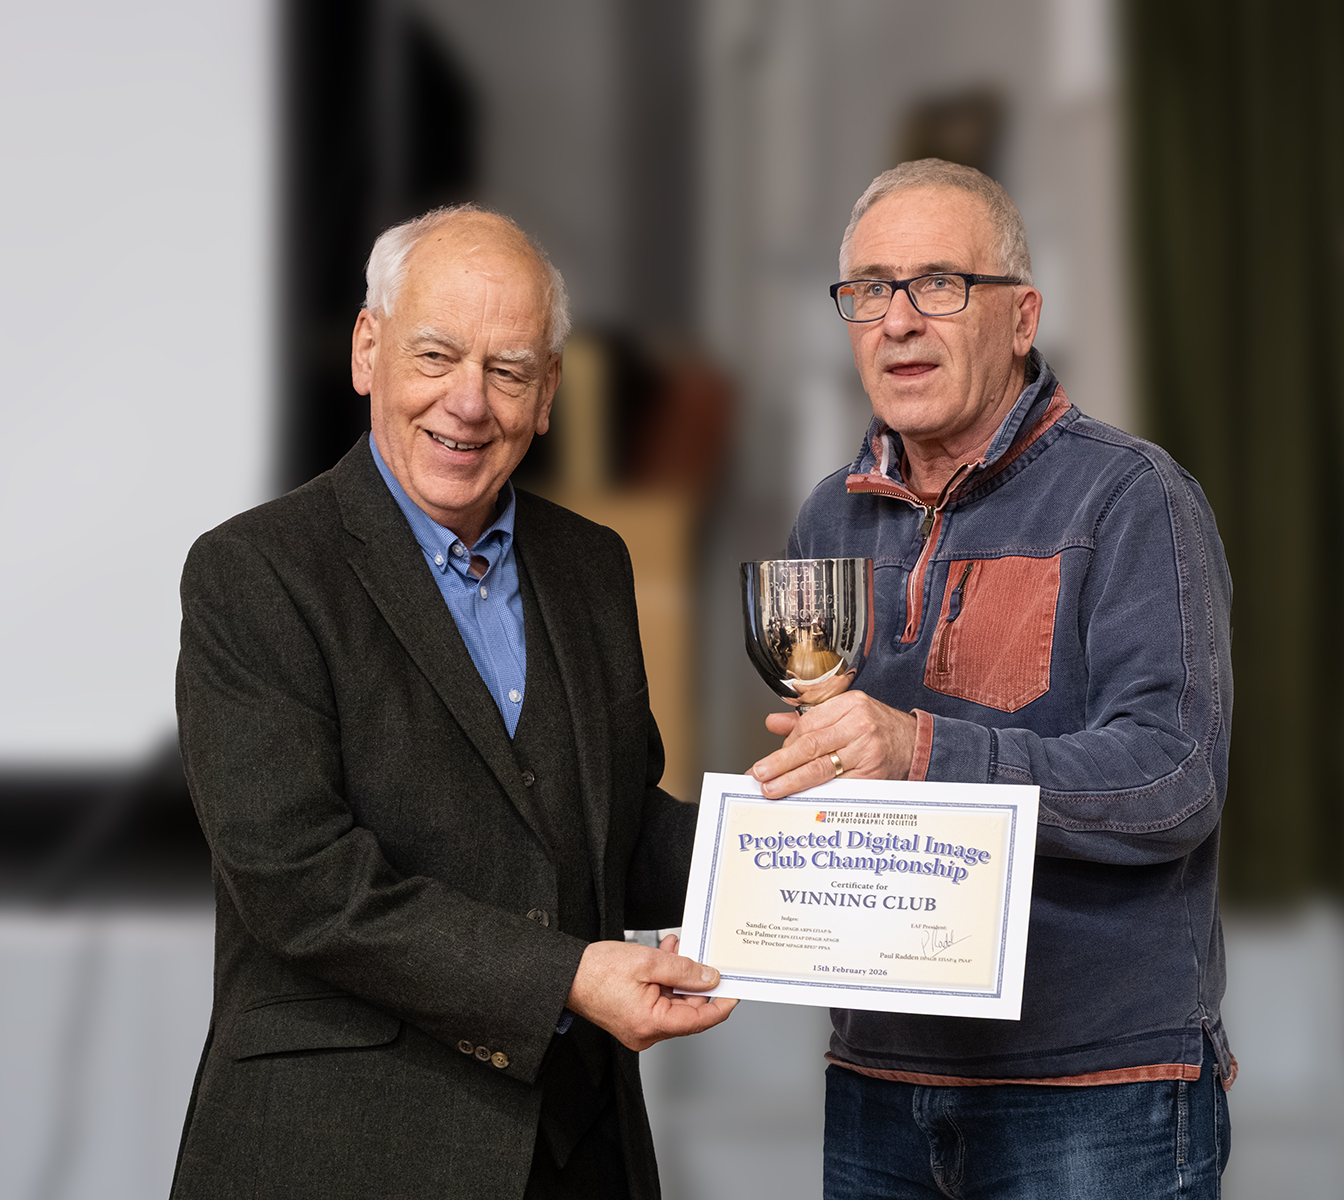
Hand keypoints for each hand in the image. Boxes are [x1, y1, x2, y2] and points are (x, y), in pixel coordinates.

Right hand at [566, 935, 737, 1050]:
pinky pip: (660, 1001)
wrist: (567, 975)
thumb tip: (710, 978)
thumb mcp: (648, 962)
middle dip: (697, 982)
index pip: (700, 1020)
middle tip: (704, 957)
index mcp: (651, 1024)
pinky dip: (666, 980)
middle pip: (688, 1011)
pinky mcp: (634, 1019)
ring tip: (677, 948)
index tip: (735, 988)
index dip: (721, 1003)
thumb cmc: (596, 970)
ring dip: (680, 976)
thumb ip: (684, 971)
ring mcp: (640, 1028)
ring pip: (674, 1003)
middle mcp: (647, 1033)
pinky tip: (665, 956)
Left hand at [750, 690, 916, 798]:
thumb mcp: (844, 714)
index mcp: (850, 704)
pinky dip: (819, 793)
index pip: (807, 725)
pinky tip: (803, 797)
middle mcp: (859, 724)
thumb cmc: (876, 728)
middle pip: (811, 746)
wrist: (915, 744)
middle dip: (781, 763)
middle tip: (760, 775)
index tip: (766, 761)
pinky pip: (839, 786)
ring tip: (773, 789)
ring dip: (793, 781)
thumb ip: (807, 720)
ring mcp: (868, 750)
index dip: (784, 746)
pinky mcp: (873, 775)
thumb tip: (773, 723)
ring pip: (822, 768)